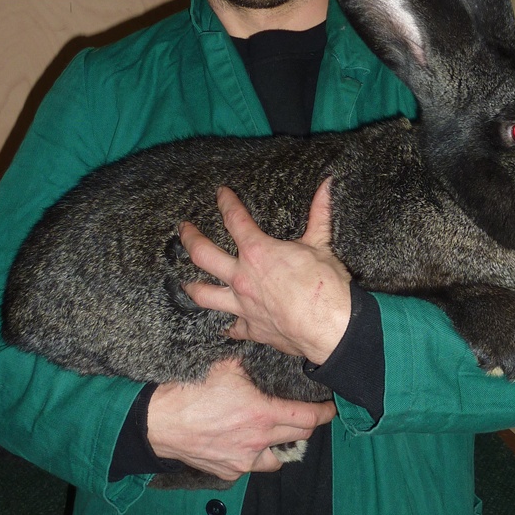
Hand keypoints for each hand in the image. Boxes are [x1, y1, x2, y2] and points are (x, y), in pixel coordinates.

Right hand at [146, 359, 335, 481]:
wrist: (160, 421)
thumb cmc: (191, 391)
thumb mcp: (225, 367)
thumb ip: (248, 365)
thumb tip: (258, 350)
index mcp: (264, 414)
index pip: (308, 419)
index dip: (324, 414)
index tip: (330, 410)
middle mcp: (259, 441)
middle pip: (298, 438)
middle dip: (306, 427)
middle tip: (306, 418)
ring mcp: (243, 460)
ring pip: (277, 460)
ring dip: (281, 448)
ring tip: (277, 436)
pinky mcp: (227, 470)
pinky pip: (249, 466)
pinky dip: (253, 457)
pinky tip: (245, 444)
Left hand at [179, 179, 351, 365]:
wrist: (331, 327)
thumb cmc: (326, 286)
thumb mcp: (321, 245)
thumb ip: (319, 214)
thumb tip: (326, 185)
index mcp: (258, 252)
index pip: (234, 219)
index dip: (225, 202)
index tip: (220, 193)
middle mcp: (242, 277)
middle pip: (203, 255)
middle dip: (189, 238)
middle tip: (183, 229)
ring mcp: (242, 305)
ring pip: (205, 294)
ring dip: (193, 286)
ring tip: (186, 282)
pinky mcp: (251, 328)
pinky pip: (233, 328)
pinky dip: (229, 327)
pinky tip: (225, 326)